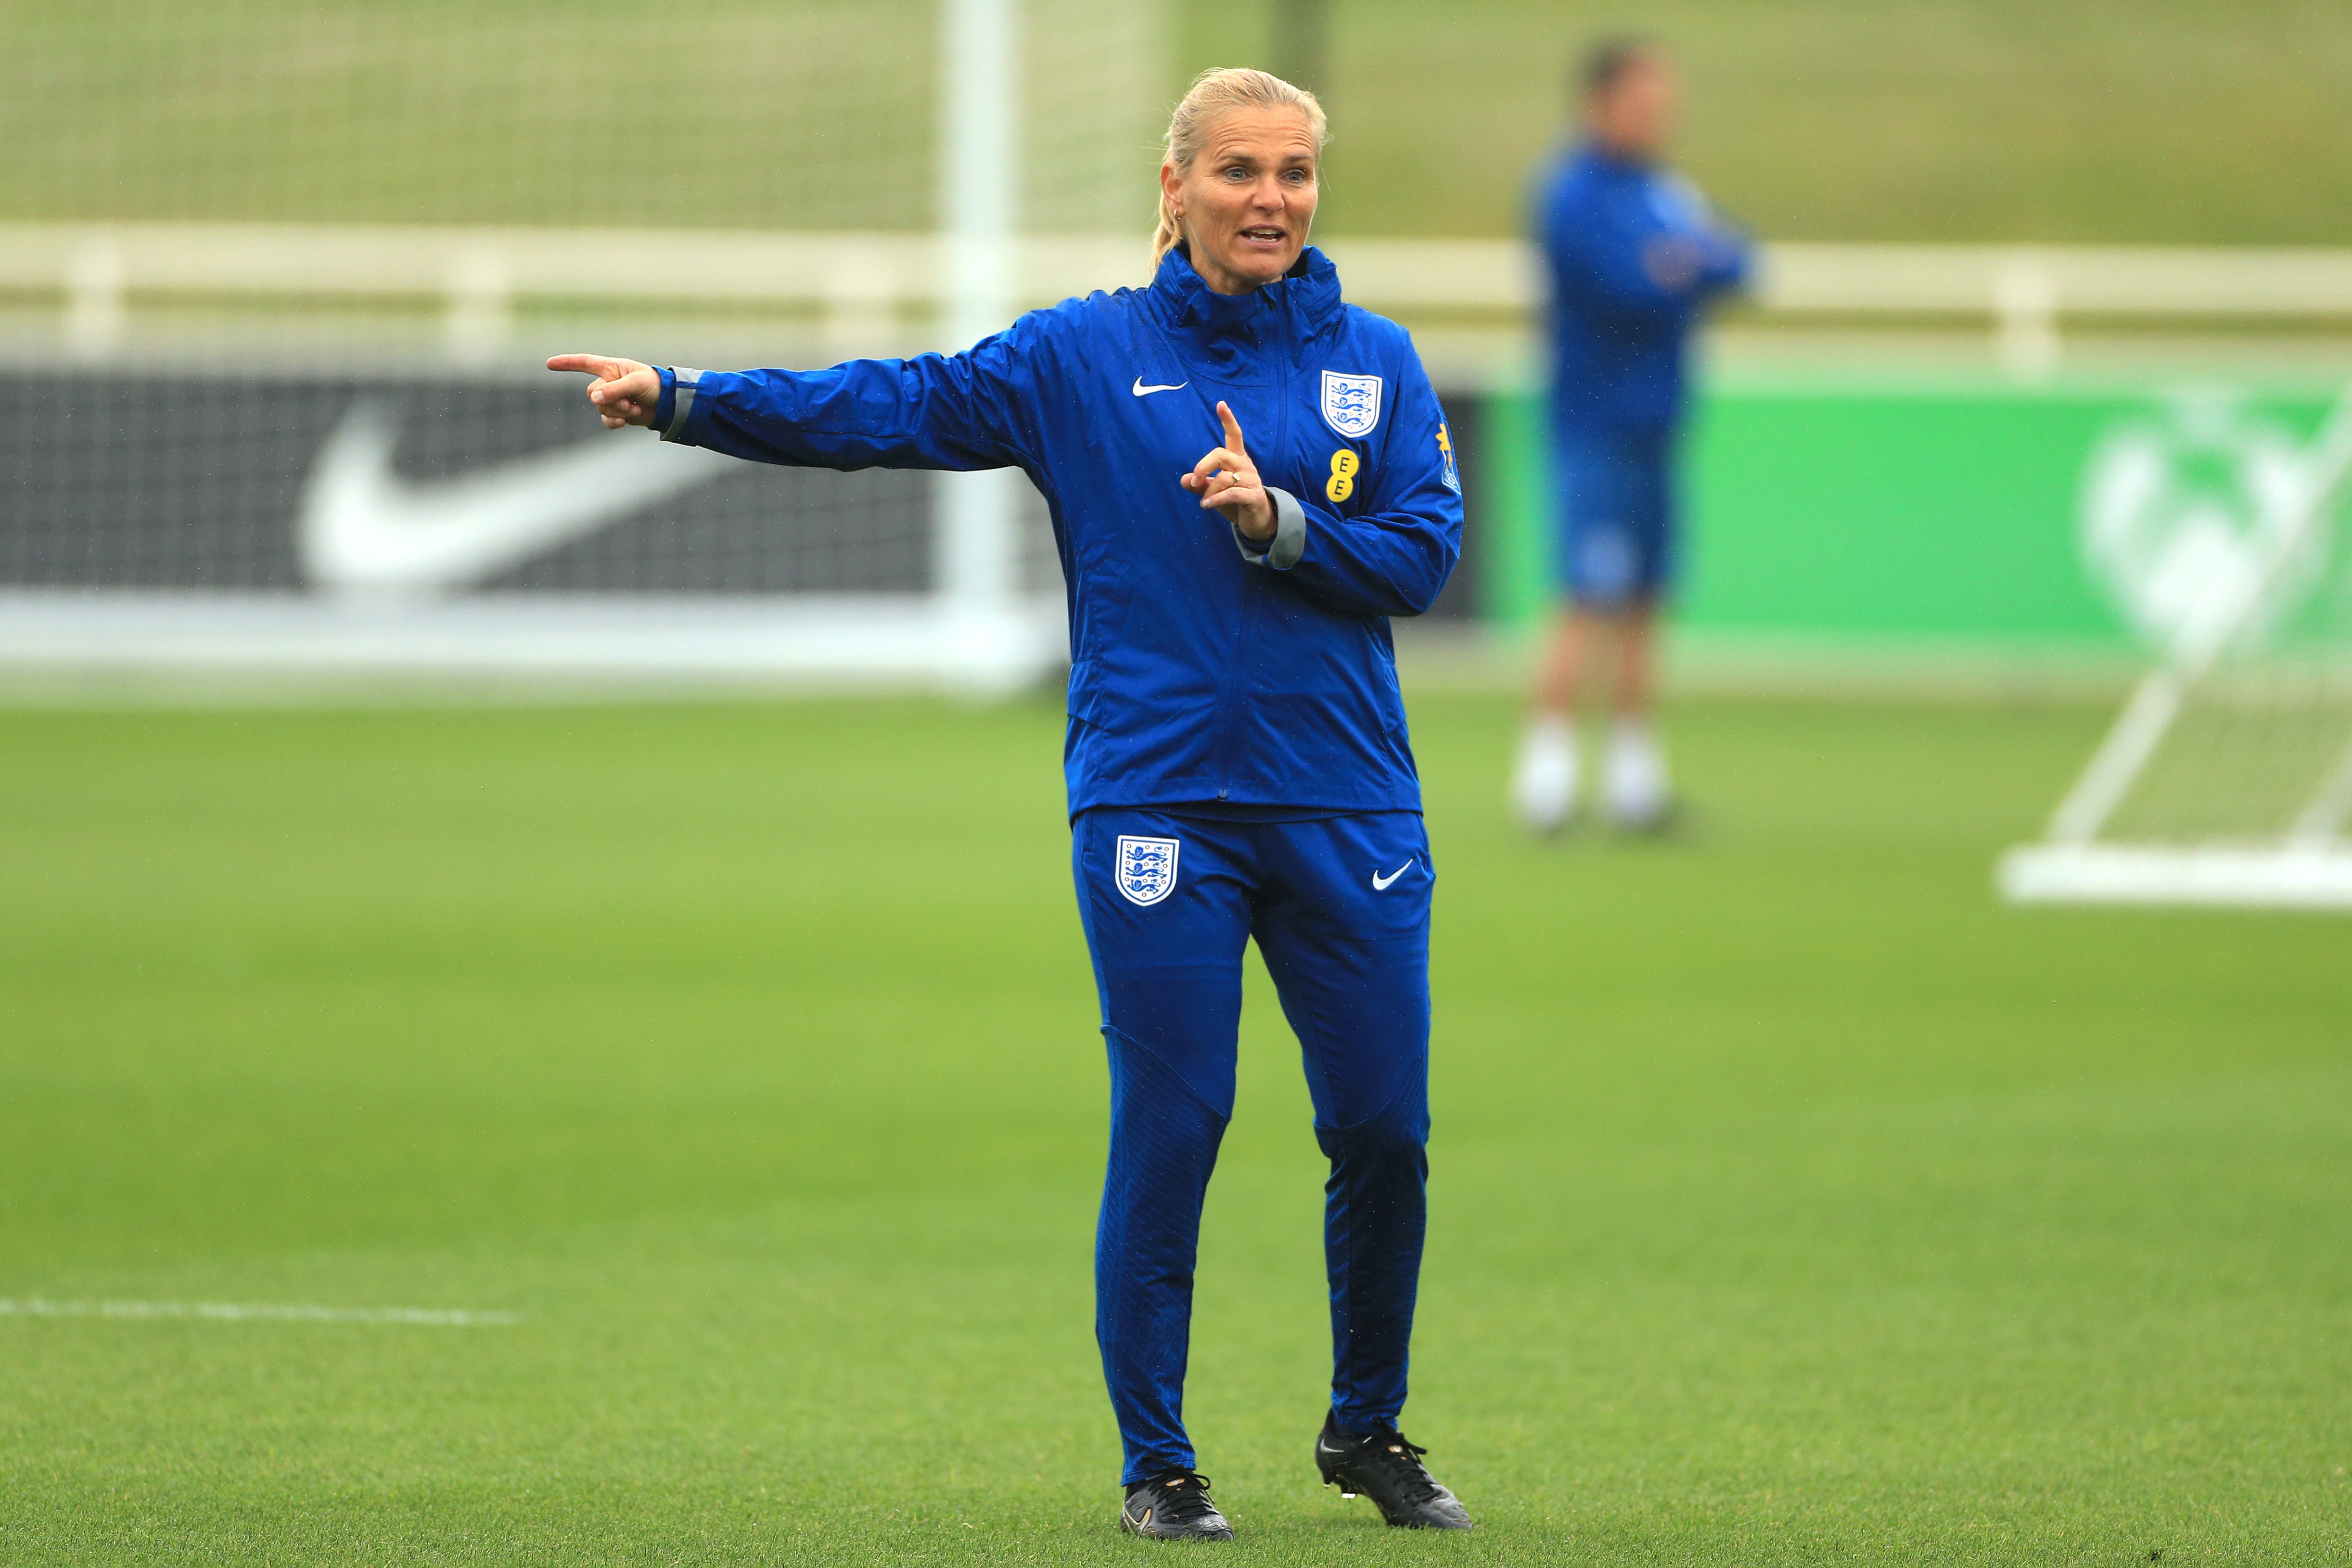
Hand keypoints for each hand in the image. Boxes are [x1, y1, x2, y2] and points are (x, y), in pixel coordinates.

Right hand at [547, 353, 660, 428]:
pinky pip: (605, 420)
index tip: (549, 364)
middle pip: (592, 392)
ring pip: (599, 407)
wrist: (669, 404)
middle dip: (610, 400)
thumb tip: (593, 399)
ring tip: (633, 408)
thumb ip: (614, 389)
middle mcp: (608, 381)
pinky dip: (614, 422)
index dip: (567, 363)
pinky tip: (626, 421)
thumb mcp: (636, 383)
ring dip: (616, 411)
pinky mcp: (617, 413)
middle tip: (629, 403)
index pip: (584, 363)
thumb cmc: (655, 385)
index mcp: (611, 367)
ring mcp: (612, 398)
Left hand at [1181, 401, 1275, 542]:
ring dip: (1209, 491)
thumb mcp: (1214, 491)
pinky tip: (1207, 506)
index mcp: (1237, 459)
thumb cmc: (1235, 502)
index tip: (1220, 404)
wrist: (1258, 521)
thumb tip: (1184, 480)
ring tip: (1204, 502)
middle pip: (1220, 454)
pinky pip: (1231, 494)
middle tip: (1195, 481)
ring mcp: (1251, 480)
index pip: (1234, 435)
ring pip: (1224, 478)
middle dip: (1202, 467)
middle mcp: (1245, 465)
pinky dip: (1215, 500)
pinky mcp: (1254, 496)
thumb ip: (1200, 484)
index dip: (1228, 420)